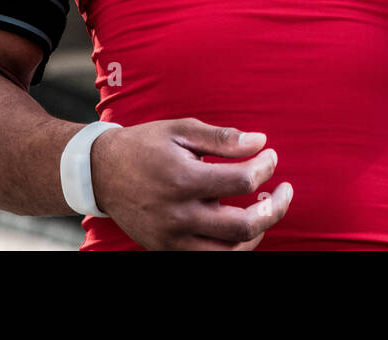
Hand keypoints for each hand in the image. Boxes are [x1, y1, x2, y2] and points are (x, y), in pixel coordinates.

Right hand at [90, 118, 292, 249]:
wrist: (101, 172)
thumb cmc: (145, 145)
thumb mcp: (181, 129)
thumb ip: (222, 138)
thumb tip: (260, 141)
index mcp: (183, 179)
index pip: (242, 182)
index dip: (266, 167)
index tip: (270, 154)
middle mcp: (178, 215)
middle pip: (244, 226)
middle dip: (275, 208)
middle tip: (285, 190)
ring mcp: (172, 237)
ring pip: (229, 252)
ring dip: (257, 233)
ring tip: (265, 208)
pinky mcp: (167, 249)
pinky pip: (208, 257)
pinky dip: (232, 245)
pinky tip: (241, 224)